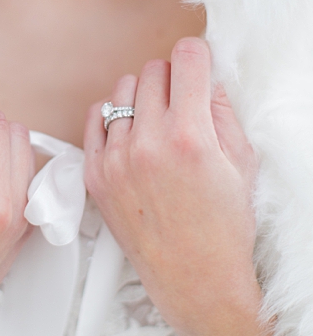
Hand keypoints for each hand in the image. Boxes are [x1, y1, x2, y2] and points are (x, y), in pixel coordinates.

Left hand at [83, 37, 280, 335]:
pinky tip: (131, 133)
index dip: (197, 57)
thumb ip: (222, 112)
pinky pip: (95, 119)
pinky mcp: (93, 174)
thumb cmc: (225, 225)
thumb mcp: (243, 163)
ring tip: (159, 123)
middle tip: (183, 101)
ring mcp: (115, 159)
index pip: (186, 60)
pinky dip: (113, 118)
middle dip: (172, 79)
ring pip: (122, 92)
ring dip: (143, 98)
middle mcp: (147, 144)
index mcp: (190, 137)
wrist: (193, 278)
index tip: (199, 63)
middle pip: (153, 72)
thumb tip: (205, 77)